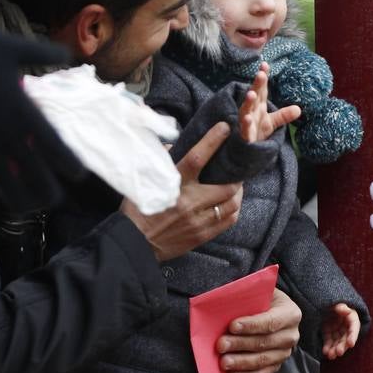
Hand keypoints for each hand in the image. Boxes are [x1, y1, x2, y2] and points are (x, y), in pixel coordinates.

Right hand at [0, 24, 83, 212]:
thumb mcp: (16, 47)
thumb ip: (45, 53)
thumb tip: (68, 53)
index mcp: (25, 112)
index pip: (57, 150)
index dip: (71, 167)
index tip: (77, 175)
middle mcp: (8, 135)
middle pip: (38, 179)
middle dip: (49, 192)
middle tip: (53, 195)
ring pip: (9, 190)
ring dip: (21, 202)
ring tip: (27, 206)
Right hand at [121, 122, 241, 261]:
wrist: (134, 243)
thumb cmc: (137, 210)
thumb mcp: (145, 182)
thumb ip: (162, 163)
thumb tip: (173, 147)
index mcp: (174, 185)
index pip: (197, 158)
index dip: (212, 141)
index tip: (224, 128)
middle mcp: (190, 203)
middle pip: (226, 186)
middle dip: (236, 176)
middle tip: (236, 169)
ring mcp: (198, 221)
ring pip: (231, 204)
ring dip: (237, 194)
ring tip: (236, 187)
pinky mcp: (202, 235)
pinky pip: (228, 221)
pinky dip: (233, 210)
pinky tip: (230, 204)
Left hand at [218, 287, 300, 372]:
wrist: (269, 311)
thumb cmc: (261, 300)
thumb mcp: (260, 292)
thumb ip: (250, 295)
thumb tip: (228, 298)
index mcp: (290, 313)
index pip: (271, 321)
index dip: (251, 325)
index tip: (232, 326)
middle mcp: (291, 335)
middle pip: (265, 342)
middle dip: (241, 344)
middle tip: (221, 345)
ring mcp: (284, 353)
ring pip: (263, 360)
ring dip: (241, 362)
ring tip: (224, 362)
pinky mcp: (276, 365)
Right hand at [238, 64, 301, 143]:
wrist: (246, 152)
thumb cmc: (256, 133)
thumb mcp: (272, 123)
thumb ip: (283, 115)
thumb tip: (299, 109)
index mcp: (258, 106)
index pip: (262, 89)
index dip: (263, 77)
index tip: (264, 64)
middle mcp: (251, 111)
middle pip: (254, 96)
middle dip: (257, 85)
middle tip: (261, 74)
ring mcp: (246, 122)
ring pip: (246, 110)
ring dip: (248, 102)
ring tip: (252, 93)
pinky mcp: (244, 135)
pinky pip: (244, 129)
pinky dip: (246, 123)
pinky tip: (248, 118)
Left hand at [322, 302, 359, 358]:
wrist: (320, 299)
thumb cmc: (332, 300)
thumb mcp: (336, 301)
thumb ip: (341, 306)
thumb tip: (345, 309)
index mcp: (351, 316)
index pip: (354, 327)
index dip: (353, 336)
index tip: (351, 343)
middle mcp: (345, 325)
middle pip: (346, 337)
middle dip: (342, 346)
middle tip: (339, 352)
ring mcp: (336, 329)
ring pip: (337, 341)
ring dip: (334, 349)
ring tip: (330, 355)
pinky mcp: (328, 332)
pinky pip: (329, 341)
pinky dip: (327, 347)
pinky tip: (325, 352)